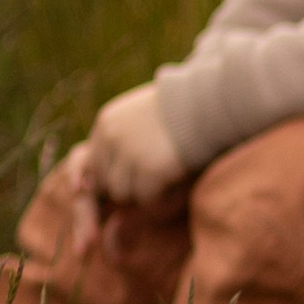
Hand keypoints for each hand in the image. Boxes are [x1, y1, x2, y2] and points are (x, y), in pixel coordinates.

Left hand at [68, 84, 187, 215]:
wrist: (208, 103)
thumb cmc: (181, 110)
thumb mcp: (141, 114)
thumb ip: (123, 136)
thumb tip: (106, 171)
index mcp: (107, 122)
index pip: (94, 163)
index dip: (114, 175)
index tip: (133, 180)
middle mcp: (112, 138)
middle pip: (105, 182)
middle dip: (128, 186)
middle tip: (153, 183)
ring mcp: (130, 154)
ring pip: (123, 194)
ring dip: (144, 193)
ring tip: (166, 183)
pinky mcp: (151, 170)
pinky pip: (148, 200)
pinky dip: (162, 198)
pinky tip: (176, 185)